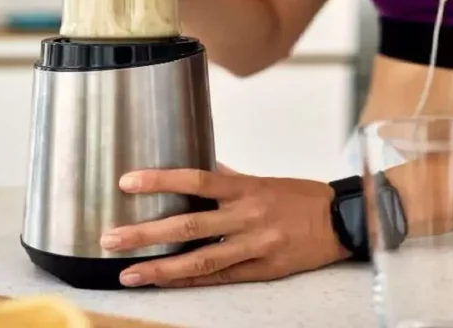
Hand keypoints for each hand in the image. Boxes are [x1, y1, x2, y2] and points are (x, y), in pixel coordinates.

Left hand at [100, 167, 349, 287]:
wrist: (341, 221)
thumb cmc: (300, 197)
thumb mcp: (263, 180)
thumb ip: (229, 179)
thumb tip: (200, 168)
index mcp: (245, 188)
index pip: (196, 178)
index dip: (160, 180)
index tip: (127, 182)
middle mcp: (247, 216)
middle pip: (189, 224)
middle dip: (146, 233)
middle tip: (111, 238)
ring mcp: (255, 245)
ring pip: (201, 260)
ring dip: (160, 268)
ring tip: (128, 273)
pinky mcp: (263, 269)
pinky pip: (220, 277)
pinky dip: (190, 282)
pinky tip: (164, 284)